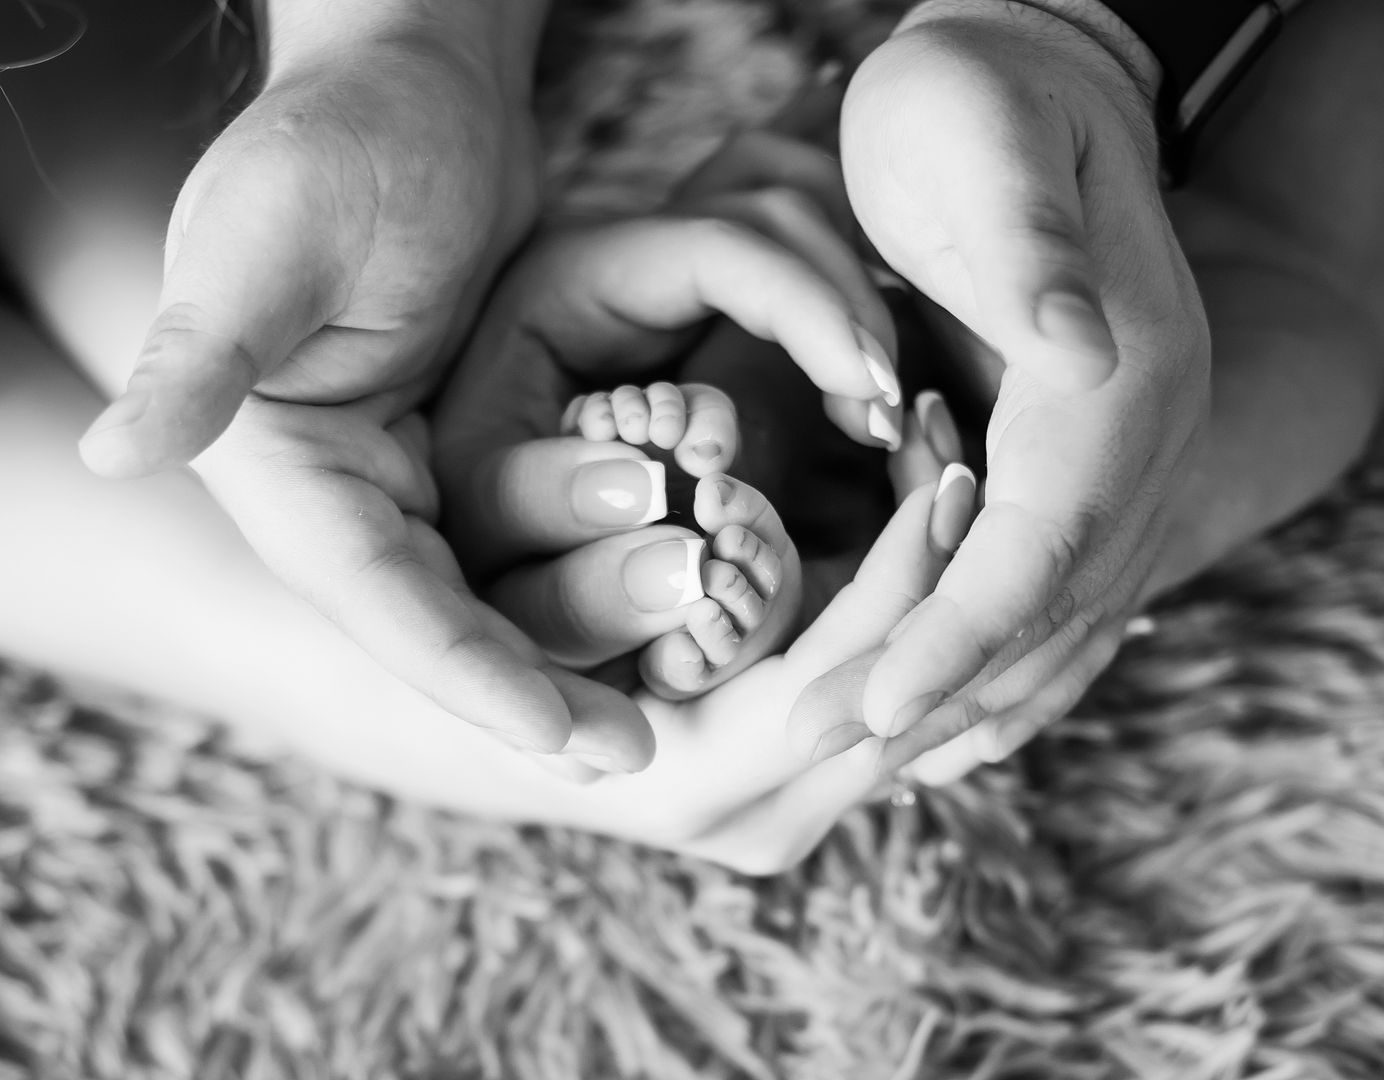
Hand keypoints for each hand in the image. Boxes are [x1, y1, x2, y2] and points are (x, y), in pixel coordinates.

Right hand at [70, 19, 616, 754]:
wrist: (411, 93)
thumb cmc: (334, 145)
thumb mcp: (266, 240)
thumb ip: (201, 353)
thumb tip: (111, 451)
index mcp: (285, 472)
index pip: (381, 603)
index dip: (471, 679)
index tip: (567, 740)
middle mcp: (343, 498)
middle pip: (450, 626)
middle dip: (545, 684)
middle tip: (642, 744)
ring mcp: (410, 483)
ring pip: (500, 597)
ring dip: (585, 636)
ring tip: (674, 674)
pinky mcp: (470, 455)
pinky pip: (533, 548)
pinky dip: (592, 582)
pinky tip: (661, 618)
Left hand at [820, 0, 1209, 757]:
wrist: (1037, 73)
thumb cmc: (979, 105)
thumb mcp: (989, 144)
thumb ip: (1030, 249)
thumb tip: (1074, 350)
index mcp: (1116, 378)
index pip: (1034, 546)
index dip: (951, 637)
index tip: (865, 711)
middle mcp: (1142, 437)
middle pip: (1050, 608)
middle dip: (942, 691)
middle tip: (823, 753)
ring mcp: (1126, 457)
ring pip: (1063, 618)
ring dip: (975, 699)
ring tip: (879, 764)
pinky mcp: (1087, 463)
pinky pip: (1062, 590)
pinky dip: (1007, 662)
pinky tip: (950, 707)